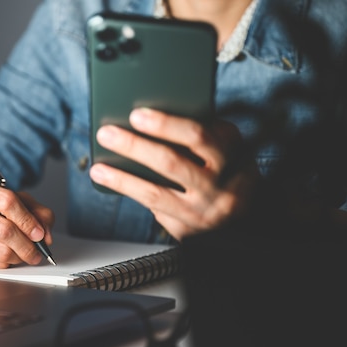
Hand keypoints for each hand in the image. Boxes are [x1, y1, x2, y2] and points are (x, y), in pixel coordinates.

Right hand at [0, 175, 54, 267]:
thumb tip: (45, 235)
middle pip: (5, 231)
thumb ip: (34, 210)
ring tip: (24, 253)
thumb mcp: (10, 198)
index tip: (39, 232)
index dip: (28, 220)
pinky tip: (6, 255)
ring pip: (1, 252)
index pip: (7, 201)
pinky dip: (6, 262)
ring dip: (19, 256)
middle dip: (28, 245)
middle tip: (38, 250)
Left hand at [89, 107, 258, 240]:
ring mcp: (202, 211)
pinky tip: (114, 184)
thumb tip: (154, 117)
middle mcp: (218, 185)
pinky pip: (156, 212)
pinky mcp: (188, 231)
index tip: (137, 115)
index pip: (196, 136)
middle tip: (107, 134)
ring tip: (98, 168)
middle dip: (134, 147)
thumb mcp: (228, 149)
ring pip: (155, 194)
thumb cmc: (230, 172)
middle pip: (170, 163)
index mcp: (230, 156)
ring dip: (122, 179)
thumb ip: (202, 134)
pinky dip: (134, 196)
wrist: (248, 217)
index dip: (165, 125)